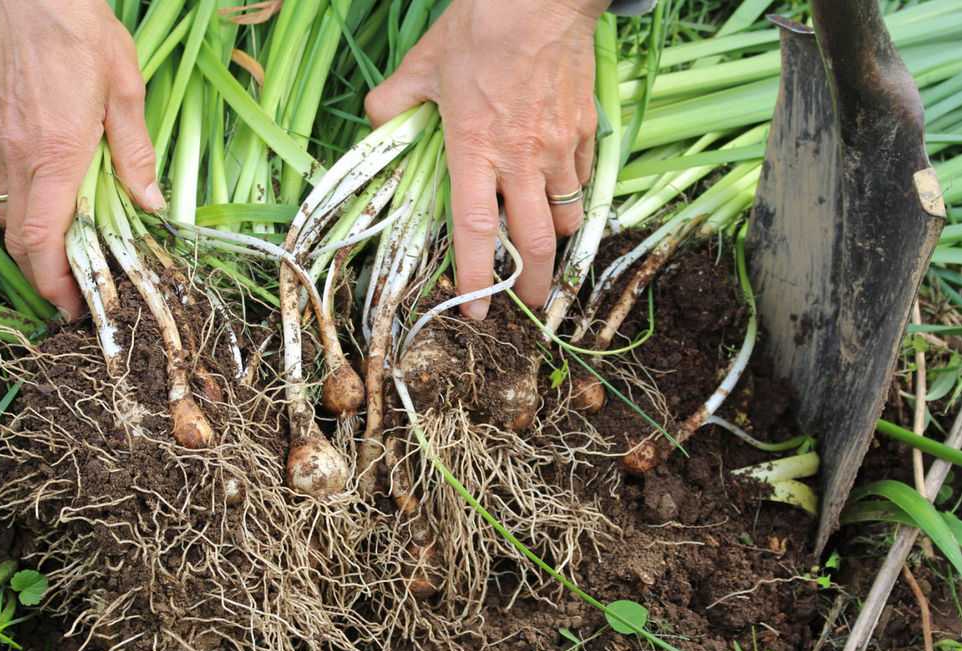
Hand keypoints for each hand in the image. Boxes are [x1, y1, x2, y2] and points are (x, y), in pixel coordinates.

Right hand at [0, 0, 164, 319]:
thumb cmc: (83, 32)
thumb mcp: (126, 90)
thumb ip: (135, 151)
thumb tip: (151, 202)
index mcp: (55, 153)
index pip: (43, 238)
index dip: (53, 282)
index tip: (72, 307)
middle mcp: (18, 154)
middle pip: (19, 239)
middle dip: (42, 277)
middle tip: (70, 297)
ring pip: (5, 214)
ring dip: (29, 246)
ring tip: (62, 259)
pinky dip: (18, 211)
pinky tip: (44, 207)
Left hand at [366, 0, 608, 318]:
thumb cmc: (479, 28)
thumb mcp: (423, 64)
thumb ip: (394, 102)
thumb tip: (377, 122)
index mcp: (475, 149)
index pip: (473, 230)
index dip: (473, 278)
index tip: (475, 312)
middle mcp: (521, 159)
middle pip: (536, 241)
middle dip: (533, 284)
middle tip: (528, 305)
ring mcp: (559, 147)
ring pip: (567, 216)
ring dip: (557, 241)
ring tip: (546, 252)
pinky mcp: (585, 130)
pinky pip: (582, 180)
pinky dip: (572, 196)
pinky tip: (560, 194)